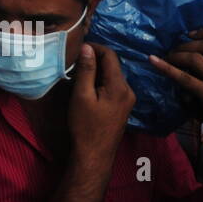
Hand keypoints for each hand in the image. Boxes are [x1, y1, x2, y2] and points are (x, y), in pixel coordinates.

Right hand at [67, 43, 134, 164]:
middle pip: (112, 65)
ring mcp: (128, 99)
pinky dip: (100, 82)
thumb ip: (86, 70)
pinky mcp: (123, 106)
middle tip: (74, 62)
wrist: (95, 154)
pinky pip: (113, 86)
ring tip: (77, 75)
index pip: (110, 55)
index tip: (77, 48)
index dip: (94, 47)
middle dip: (94, 60)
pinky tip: (87, 88)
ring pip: (112, 75)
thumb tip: (87, 47)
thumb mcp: (82, 95)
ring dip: (96, 71)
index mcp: (119, 86)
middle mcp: (128, 90)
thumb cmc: (86, 125)